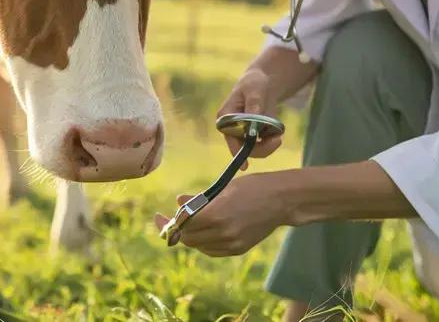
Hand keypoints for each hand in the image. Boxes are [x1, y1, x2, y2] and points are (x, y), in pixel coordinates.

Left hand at [153, 173, 286, 256]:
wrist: (281, 200)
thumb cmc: (251, 187)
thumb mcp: (222, 188)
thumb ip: (198, 199)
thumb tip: (177, 202)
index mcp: (216, 214)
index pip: (182, 225)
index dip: (167, 222)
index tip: (158, 217)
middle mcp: (223, 232)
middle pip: (188, 239)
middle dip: (177, 230)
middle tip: (170, 219)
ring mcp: (232, 243)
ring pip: (199, 246)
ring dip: (190, 236)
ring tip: (188, 223)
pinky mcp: (238, 249)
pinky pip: (212, 250)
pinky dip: (204, 242)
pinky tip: (204, 231)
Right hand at [216, 69, 282, 159]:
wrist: (263, 85)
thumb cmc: (254, 83)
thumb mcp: (255, 89)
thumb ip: (254, 103)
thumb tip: (253, 118)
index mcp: (225, 116)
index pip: (229, 135)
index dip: (236, 150)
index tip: (244, 165)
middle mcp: (231, 129)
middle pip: (242, 148)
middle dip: (260, 147)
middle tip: (278, 140)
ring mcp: (242, 135)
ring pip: (254, 150)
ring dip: (268, 145)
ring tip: (279, 133)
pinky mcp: (253, 137)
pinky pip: (263, 146)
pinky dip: (272, 141)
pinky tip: (278, 131)